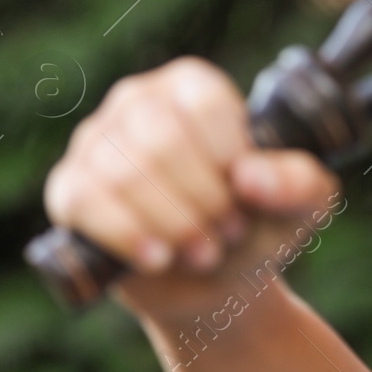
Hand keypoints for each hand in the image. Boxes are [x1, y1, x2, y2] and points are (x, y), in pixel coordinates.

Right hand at [42, 56, 339, 320]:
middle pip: (160, 140)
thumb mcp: (302, 204)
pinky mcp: (69, 188)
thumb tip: (249, 178)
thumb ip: (297, 183)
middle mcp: (137, 102)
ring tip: (204, 253)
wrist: (216, 284)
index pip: (203, 104)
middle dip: (203, 200)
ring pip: (120, 174)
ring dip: (172, 224)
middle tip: (229, 232)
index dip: (229, 159)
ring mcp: (95, 143)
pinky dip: (126, 236)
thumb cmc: (258, 225)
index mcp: (192, 87)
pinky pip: (83, 201)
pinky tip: (157, 259)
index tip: (247, 199)